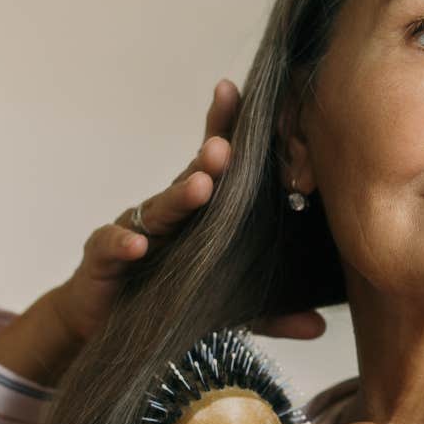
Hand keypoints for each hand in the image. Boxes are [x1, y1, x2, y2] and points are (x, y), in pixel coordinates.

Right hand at [49, 79, 326, 345]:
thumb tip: (320, 327)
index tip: (238, 95)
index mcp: (198, 215)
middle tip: (229, 147)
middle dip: (209, 160)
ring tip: (202, 186)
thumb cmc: (168, 302)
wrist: (105, 328)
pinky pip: (112, 247)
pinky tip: (139, 246)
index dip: (224, 130)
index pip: (214, 167)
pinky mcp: (103, 259)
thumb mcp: (229, 311)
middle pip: (189, 179)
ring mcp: (133, 232)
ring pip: (157, 209)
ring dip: (179, 197)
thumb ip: (272, 315)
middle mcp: (166, 215)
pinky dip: (124, 244)